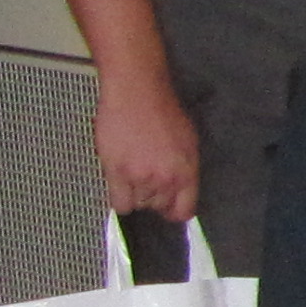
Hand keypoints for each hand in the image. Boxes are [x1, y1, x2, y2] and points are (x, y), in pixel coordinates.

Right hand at [93, 72, 200, 221]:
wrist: (138, 94)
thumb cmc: (163, 111)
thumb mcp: (188, 141)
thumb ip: (185, 168)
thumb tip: (181, 189)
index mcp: (187, 171)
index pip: (184, 210)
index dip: (175, 212)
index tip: (169, 211)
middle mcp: (166, 178)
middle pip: (158, 206)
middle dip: (153, 196)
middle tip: (146, 177)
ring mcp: (141, 177)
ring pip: (138, 204)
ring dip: (135, 192)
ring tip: (133, 170)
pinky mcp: (117, 173)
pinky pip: (119, 203)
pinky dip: (119, 198)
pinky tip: (120, 183)